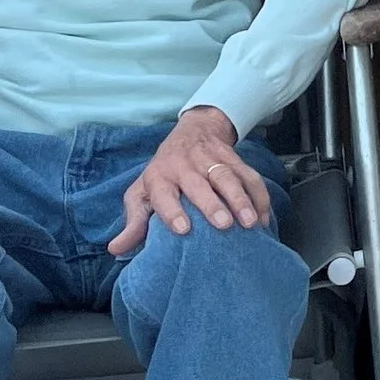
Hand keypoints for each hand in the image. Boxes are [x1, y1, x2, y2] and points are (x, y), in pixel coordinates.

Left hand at [109, 107, 276, 254]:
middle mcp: (185, 166)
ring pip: (227, 177)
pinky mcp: (234, 158)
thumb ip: (134, 222)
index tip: (184, 230)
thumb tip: (116, 249)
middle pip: (199, 183)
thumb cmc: (164, 172)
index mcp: (159, 176)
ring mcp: (211, 159)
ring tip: (250, 222)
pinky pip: (249, 176)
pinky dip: (259, 196)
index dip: (172, 211)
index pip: (163, 192)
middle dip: (212, 203)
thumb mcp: (142, 192)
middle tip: (223, 225)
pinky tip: (263, 218)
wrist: (193, 130)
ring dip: (240, 199)